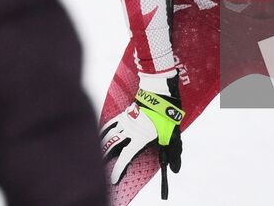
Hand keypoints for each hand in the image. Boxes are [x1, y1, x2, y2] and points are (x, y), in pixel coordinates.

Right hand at [100, 70, 183, 184]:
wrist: (160, 92)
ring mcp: (125, 122)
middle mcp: (130, 131)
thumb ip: (173, 154)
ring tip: (98, 157)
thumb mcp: (174, 136)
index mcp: (141, 138)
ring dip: (102, 148)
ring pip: (109, 137)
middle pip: (113, 148)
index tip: (112, 180)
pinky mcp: (124, 114)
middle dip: (106, 160)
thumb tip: (175, 170)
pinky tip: (99, 137)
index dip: (118, 170)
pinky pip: (110, 125)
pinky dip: (103, 132)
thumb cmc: (167, 115)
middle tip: (101, 172)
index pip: (125, 157)